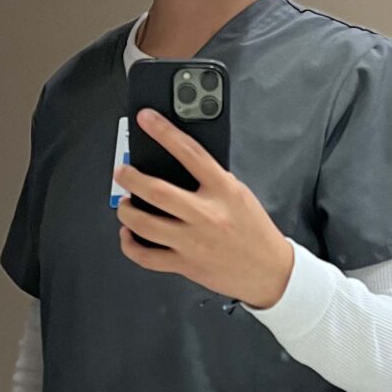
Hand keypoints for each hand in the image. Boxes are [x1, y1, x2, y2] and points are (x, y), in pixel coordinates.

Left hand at [115, 108, 293, 308]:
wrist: (270, 271)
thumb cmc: (254, 230)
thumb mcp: (239, 193)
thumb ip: (211, 179)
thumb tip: (176, 163)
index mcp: (223, 190)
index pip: (189, 152)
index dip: (164, 131)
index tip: (146, 119)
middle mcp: (206, 214)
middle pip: (156, 191)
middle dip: (130, 177)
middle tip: (122, 171)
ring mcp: (193, 241)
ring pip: (145, 224)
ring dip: (126, 210)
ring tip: (125, 203)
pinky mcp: (186, 264)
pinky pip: (147, 257)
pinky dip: (129, 245)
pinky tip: (128, 234)